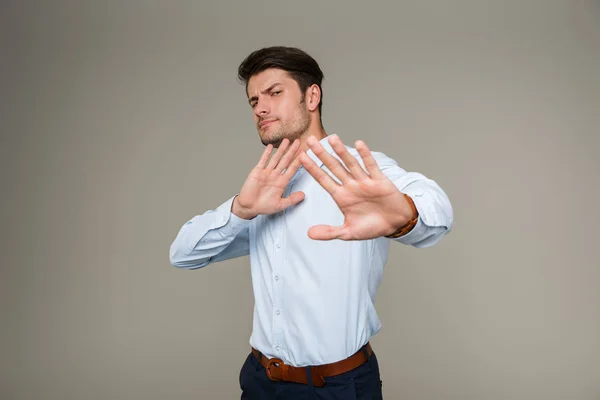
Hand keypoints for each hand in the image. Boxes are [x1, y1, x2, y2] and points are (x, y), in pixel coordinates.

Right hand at [232, 138, 304, 219]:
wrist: (249, 207)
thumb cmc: (263, 207)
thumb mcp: (280, 205)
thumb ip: (292, 199)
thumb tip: (303, 195)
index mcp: (282, 183)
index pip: (292, 169)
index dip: (298, 161)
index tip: (305, 154)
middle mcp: (275, 176)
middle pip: (286, 161)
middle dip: (292, 151)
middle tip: (299, 141)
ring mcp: (266, 173)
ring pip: (276, 158)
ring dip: (281, 149)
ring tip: (287, 140)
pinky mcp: (257, 172)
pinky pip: (263, 161)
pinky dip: (266, 153)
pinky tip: (270, 146)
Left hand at [298, 135, 413, 239]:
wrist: (395, 224)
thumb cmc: (372, 226)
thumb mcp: (348, 233)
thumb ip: (329, 232)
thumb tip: (309, 234)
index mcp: (341, 196)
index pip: (323, 179)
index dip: (312, 168)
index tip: (301, 157)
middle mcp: (351, 186)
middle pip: (333, 167)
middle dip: (322, 154)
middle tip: (310, 140)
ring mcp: (364, 181)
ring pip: (350, 163)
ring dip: (341, 151)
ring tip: (332, 138)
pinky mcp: (379, 180)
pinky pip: (371, 166)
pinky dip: (365, 155)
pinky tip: (358, 144)